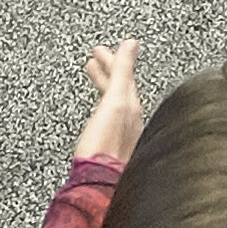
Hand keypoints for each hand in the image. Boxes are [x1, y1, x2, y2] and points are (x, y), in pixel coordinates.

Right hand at [74, 37, 147, 163]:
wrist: (98, 184)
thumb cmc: (107, 147)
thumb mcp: (116, 101)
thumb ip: (123, 72)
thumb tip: (131, 43)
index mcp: (132, 108)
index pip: (125, 76)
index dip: (113, 60)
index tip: (100, 50)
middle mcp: (131, 121)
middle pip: (121, 88)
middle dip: (109, 70)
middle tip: (96, 57)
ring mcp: (122, 135)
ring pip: (115, 101)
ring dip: (105, 84)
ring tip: (94, 75)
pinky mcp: (111, 147)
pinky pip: (109, 116)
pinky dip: (102, 104)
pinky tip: (98, 110)